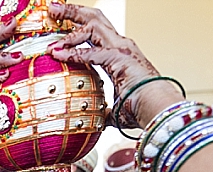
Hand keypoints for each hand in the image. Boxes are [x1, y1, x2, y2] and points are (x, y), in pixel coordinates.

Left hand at [47, 3, 179, 127]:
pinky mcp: (119, 57)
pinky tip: (58, 54)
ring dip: (72, 18)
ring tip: (53, 15)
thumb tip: (99, 120)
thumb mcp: (118, 109)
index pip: (96, 33)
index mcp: (120, 54)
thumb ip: (106, 111)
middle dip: (73, 11)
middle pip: (95, 18)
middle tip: (53, 8)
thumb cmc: (142, 108)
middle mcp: (121, 45)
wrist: (158, 110)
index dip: (77, 28)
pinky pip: (90, 52)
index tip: (59, 25)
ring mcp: (121, 48)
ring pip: (93, 24)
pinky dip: (72, 52)